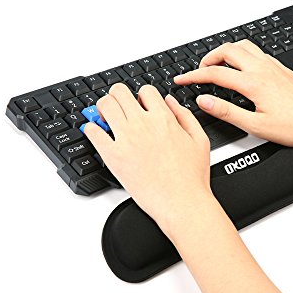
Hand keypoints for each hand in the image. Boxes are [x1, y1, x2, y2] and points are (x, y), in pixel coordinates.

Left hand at [83, 83, 211, 234]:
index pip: (145, 90)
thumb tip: (169, 101)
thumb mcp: (200, 139)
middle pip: (120, 92)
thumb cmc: (192, 177)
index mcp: (164, 118)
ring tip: (107, 116)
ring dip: (104, 107)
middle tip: (119, 105)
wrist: (181, 202)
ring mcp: (126, 139)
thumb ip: (184, 115)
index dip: (143, 96)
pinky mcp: (113, 156)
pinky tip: (97, 133)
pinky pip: (93, 132)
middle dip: (119, 95)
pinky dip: (92, 129)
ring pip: (104, 106)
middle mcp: (143, 124)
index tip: (142, 104)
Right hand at [174, 39, 292, 149]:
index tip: (182, 80)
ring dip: (226, 52)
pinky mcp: (282, 68)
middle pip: (227, 50)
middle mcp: (263, 69)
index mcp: (254, 83)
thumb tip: (204, 100)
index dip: (193, 76)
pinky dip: (242, 54)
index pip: (215, 74)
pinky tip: (243, 68)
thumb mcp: (255, 126)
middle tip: (199, 72)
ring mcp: (274, 66)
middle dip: (208, 58)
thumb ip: (226, 111)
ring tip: (218, 66)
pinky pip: (257, 52)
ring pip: (243, 46)